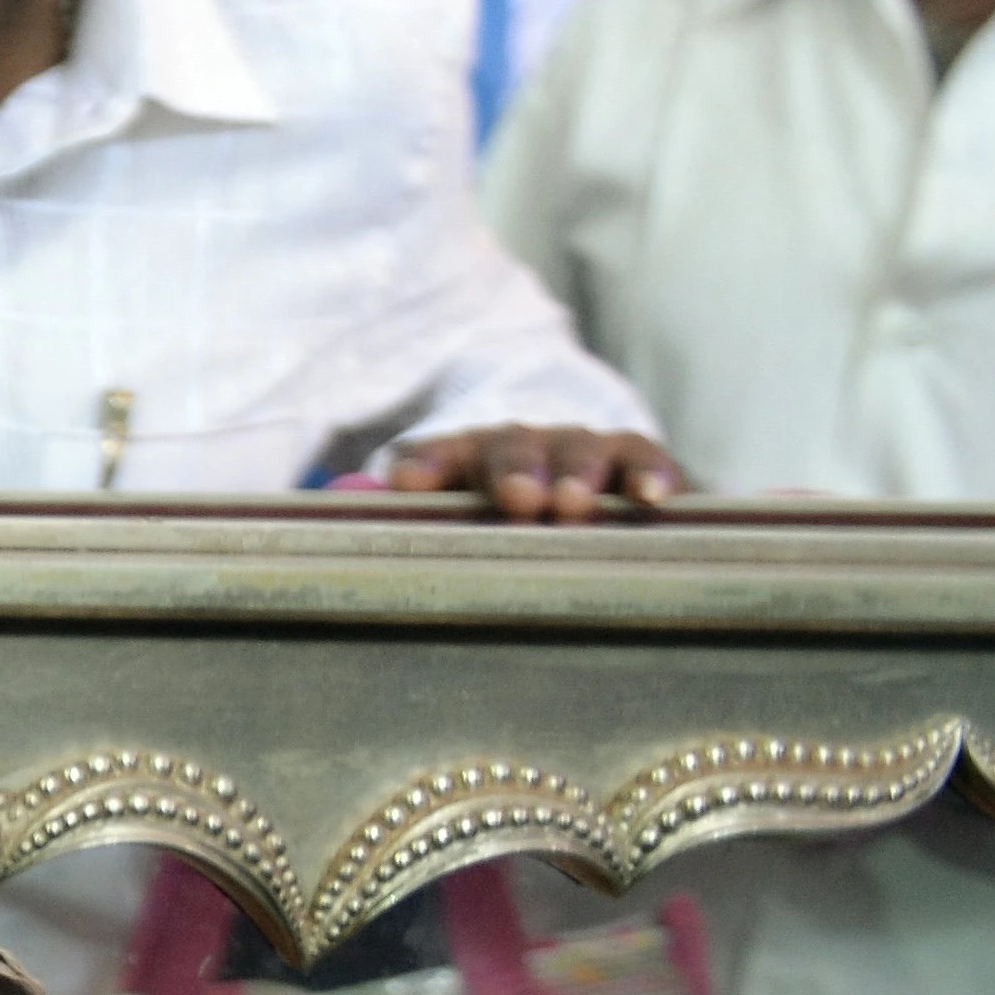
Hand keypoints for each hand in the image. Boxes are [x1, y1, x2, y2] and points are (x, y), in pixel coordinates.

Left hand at [385, 424, 683, 523]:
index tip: (407, 484)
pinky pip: (645, 459)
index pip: (434, 455)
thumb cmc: (500, 534)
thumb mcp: (455, 539)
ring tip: (571, 504)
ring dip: (575, 473)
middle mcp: (523, 449)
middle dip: (512, 469)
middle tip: (516, 498)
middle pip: (512, 447)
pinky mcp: (641, 463)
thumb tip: (345, 546)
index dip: (423, 465)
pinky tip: (649, 496)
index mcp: (465, 462)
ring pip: (579, 449)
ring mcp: (583, 451)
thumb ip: (408, 543)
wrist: (581, 499)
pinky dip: (648, 474)